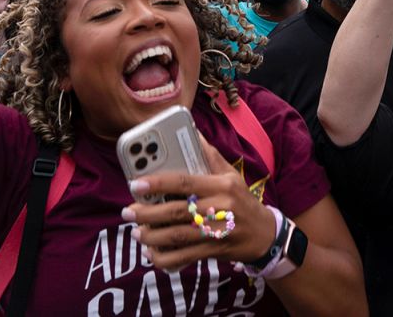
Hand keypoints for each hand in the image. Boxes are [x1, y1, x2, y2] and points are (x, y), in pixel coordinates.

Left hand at [125, 134, 277, 271]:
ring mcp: (216, 232)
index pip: (185, 182)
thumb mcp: (231, 176)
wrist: (265, 234)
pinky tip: (151, 253)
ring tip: (136, 231)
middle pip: (177, 211)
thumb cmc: (243, 201)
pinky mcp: (213, 251)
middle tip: (128, 211)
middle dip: (147, 212)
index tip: (135, 184)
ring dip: (151, 236)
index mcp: (222, 186)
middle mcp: (220, 208)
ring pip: (177, 235)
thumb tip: (192, 133)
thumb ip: (209, 157)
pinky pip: (183, 257)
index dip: (158, 183)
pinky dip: (164, 258)